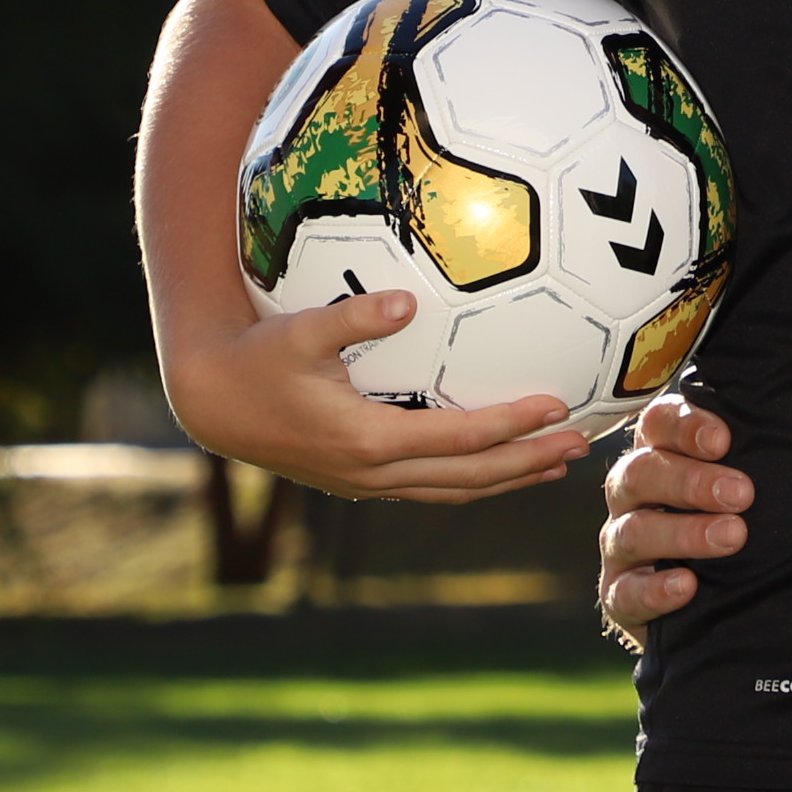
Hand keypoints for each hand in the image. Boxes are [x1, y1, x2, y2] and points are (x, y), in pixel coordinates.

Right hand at [164, 292, 585, 502]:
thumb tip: (405, 301)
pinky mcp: (361, 480)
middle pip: (469, 476)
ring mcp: (367, 483)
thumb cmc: (256, 357)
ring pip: (453, 490)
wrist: (211, 402)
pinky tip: (501, 465)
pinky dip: (474, 478)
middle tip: (580, 449)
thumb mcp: (299, 330)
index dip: (512, 425)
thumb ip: (352, 316)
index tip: (557, 407)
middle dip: (527, 463)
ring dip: (508, 479)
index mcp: (366, 439)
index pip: (458, 438)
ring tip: (556, 466)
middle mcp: (372, 472)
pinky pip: (432, 486)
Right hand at [599, 394, 749, 650]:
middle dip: (691, 481)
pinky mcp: (621, 593)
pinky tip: (687, 585)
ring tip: (733, 537)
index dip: (686, 426)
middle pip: (640, 473)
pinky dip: (654, 590)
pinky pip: (625, 592)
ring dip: (684, 533)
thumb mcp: (753, 480)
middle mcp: (634, 494)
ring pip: (633, 531)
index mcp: (662, 453)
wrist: (732, 598)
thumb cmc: (745, 517)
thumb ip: (759, 449)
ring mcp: (622, 544)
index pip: (659, 423)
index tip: (724, 440)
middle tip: (742, 494)